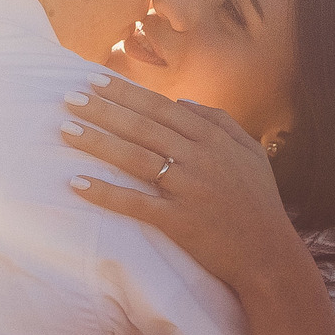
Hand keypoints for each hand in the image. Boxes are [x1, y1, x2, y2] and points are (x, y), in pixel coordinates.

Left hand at [62, 73, 300, 291]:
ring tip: (65, 129)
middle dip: (103, 110)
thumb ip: (221, 122)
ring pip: (134, 158)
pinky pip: (134, 203)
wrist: (269, 254)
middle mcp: (200, 159)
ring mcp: (188, 190)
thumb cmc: (259, 202)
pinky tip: (77, 183)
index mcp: (215, 140)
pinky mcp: (178, 221)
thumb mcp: (250, 153)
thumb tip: (182, 103)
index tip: (96, 81)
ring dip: (97, 142)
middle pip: (143, 128)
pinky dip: (105, 193)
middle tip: (69, 98)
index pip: (162, 108)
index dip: (127, 93)